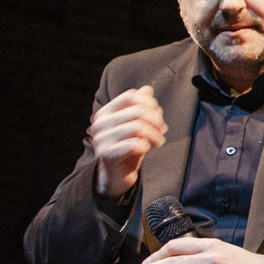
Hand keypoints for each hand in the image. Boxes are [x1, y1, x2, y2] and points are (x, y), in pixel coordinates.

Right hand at [89, 86, 166, 200]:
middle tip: (162, 130)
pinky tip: (148, 149)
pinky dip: (146, 145)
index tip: (158, 115)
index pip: (132, 96)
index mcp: (106, 112)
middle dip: (156, 120)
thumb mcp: (136, 124)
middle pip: (137, 111)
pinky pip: (134, 144)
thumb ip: (141, 106)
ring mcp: (101, 138)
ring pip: (137, 126)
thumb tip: (147, 89)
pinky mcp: (106, 154)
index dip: (150, 104)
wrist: (117, 174)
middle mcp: (100, 123)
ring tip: (159, 141)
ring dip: (155, 134)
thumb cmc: (128, 146)